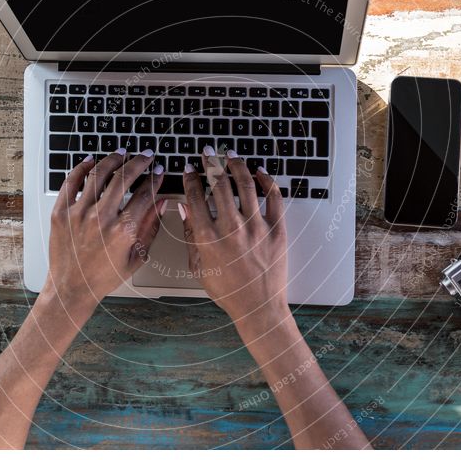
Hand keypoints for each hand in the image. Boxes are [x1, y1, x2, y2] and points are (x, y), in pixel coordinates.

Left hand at [43, 148, 166, 321]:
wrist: (72, 288)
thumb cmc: (104, 276)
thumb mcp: (137, 256)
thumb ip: (150, 226)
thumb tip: (161, 201)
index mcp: (123, 231)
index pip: (145, 194)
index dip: (155, 179)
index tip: (158, 171)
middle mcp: (101, 219)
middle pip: (124, 178)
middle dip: (139, 162)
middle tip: (145, 155)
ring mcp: (78, 214)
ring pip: (98, 175)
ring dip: (113, 160)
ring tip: (121, 153)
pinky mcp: (60, 213)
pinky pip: (72, 182)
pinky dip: (82, 168)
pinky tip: (92, 161)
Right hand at [180, 146, 287, 331]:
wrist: (258, 307)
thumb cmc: (227, 290)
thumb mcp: (198, 266)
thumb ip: (190, 235)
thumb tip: (184, 207)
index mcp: (208, 237)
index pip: (195, 196)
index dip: (191, 178)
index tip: (191, 168)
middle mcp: (231, 228)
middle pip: (219, 183)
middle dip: (211, 162)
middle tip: (209, 152)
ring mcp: (256, 227)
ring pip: (246, 185)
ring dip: (237, 165)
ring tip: (231, 156)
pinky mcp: (276, 230)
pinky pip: (274, 197)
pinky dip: (267, 181)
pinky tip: (260, 172)